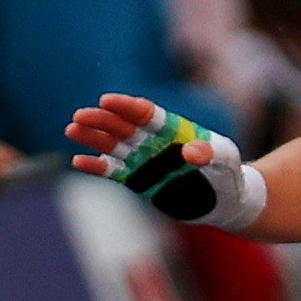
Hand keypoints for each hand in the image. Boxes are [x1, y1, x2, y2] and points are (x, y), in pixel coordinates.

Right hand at [65, 96, 259, 227]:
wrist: (227, 200)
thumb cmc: (229, 172)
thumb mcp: (225, 160)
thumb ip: (209, 153)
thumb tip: (190, 152)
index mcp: (172, 128)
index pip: (144, 113)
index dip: (125, 106)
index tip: (106, 100)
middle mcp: (153, 141)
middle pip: (122, 126)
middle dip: (100, 120)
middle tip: (79, 116)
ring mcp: (144, 160)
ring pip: (112, 145)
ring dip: (91, 137)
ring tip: (71, 129)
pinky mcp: (138, 180)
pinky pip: (113, 171)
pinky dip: (96, 166)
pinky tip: (77, 161)